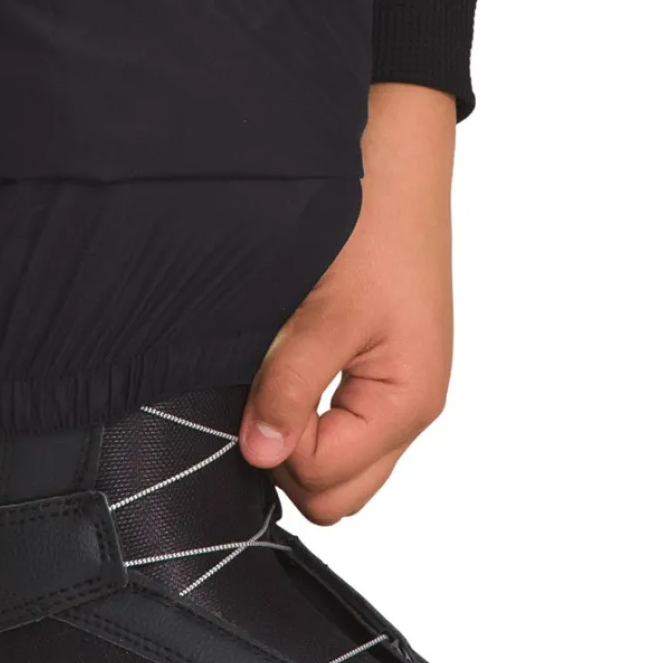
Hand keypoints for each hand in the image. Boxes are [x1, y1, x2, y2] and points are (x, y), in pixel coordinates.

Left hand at [240, 84, 455, 523]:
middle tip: (257, 401)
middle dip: (289, 463)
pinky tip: (286, 374)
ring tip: (271, 381)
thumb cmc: (370, 230)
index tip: (251, 396)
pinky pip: (344, 431)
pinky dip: (309, 420)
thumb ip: (289, 389)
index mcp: (407, 403)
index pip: (325, 480)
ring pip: (343, 468)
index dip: (277, 448)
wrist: (394, 166)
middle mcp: (411, 412)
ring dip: (298, 442)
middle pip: (339, 495)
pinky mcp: (383, 375)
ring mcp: (399, 396)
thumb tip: (259, 454)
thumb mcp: (324, 314)